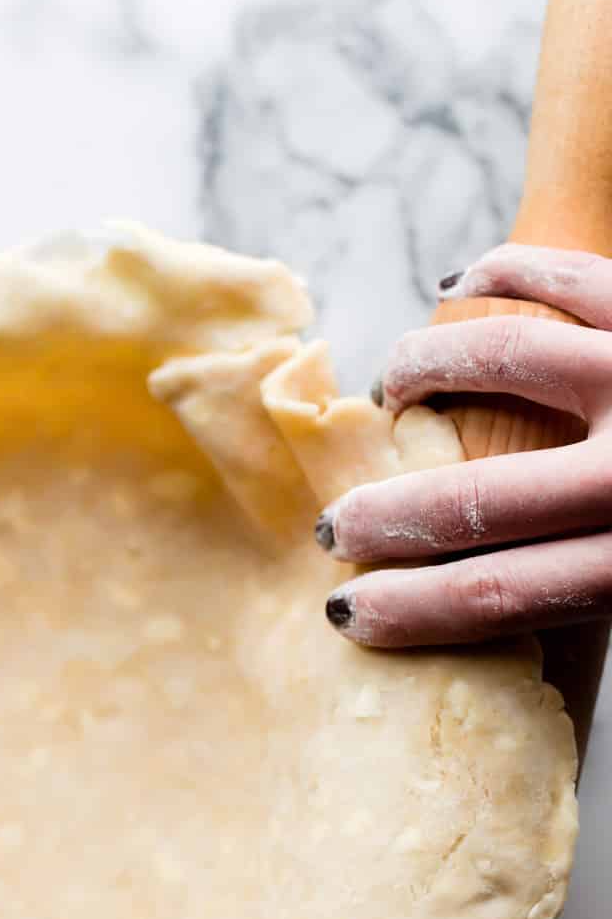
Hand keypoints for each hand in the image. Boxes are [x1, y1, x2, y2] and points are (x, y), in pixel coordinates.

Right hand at [317, 242, 611, 646]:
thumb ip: (596, 590)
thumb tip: (514, 645)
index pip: (498, 595)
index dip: (408, 612)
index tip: (349, 616)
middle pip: (472, 501)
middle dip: (379, 520)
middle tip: (334, 530)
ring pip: (501, 358)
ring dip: (422, 371)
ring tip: (392, 392)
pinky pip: (567, 276)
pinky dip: (503, 273)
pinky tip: (459, 281)